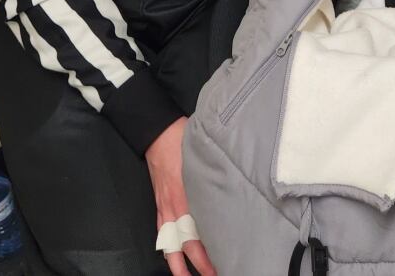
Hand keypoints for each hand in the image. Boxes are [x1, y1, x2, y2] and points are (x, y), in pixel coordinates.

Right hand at [145, 117, 216, 275]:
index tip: (224, 263)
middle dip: (200, 265)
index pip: (199, 235)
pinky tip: (173, 257)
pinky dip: (168, 248)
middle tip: (216, 275)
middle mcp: (175, 206)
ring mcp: (165, 206)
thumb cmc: (183, 140)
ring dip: (179, 265)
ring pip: (171, 244)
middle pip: (186, 245)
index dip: (209, 254)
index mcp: (187, 196)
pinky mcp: (160, 203)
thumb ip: (216, 175)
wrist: (158, 132)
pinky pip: (162, 232)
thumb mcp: (203, 156)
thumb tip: (236, 186)